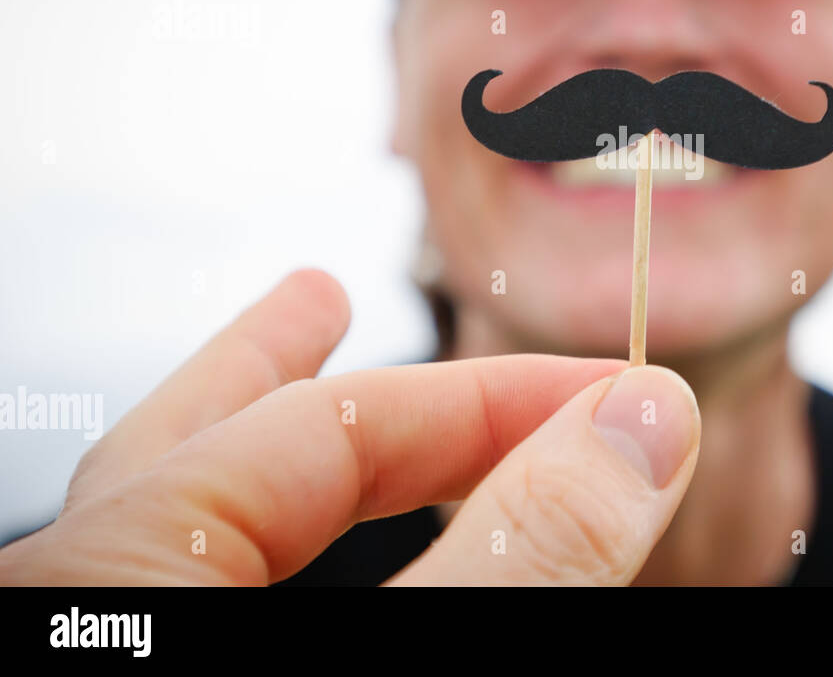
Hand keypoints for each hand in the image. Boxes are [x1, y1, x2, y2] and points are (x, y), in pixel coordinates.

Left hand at [0, 270, 700, 584]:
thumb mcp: (423, 657)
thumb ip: (519, 552)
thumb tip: (641, 426)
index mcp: (114, 577)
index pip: (338, 430)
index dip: (500, 402)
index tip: (629, 404)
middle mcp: (89, 601)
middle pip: (194, 449)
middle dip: (283, 363)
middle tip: (320, 293)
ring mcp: (117, 647)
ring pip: (175, 524)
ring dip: (255, 445)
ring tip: (281, 360)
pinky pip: (195, 587)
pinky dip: (260, 543)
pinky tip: (284, 542)